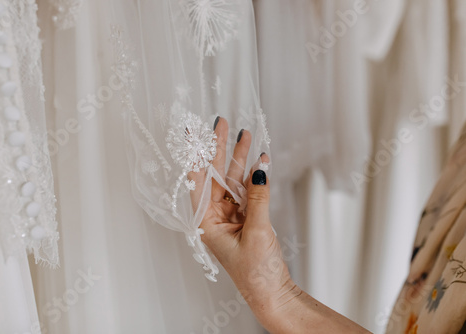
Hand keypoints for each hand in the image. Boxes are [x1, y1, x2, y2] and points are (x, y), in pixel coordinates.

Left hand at [189, 117, 296, 324]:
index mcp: (206, 223)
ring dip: (240, 159)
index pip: (197, 182)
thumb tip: (259, 170)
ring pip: (232, 180)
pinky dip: (254, 176)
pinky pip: (247, 191)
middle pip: (215, 176)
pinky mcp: (247, 218)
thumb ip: (258, 198)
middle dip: (219, 149)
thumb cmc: (257, 273)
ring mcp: (232, 216)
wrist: (274, 293)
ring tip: (245, 135)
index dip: (195, 156)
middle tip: (222, 124)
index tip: (193, 134)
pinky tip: (259, 160)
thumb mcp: (257, 231)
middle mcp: (215, 217)